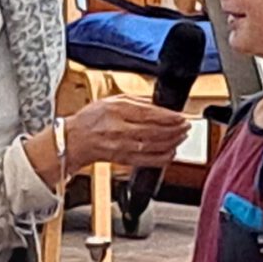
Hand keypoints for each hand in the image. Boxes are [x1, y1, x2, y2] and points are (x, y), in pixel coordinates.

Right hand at [63, 97, 189, 176]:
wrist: (75, 140)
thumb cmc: (92, 119)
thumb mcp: (112, 100)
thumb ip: (136, 100)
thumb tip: (158, 103)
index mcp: (117, 111)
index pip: (149, 114)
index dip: (168, 116)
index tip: (181, 116)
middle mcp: (120, 129)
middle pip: (154, 130)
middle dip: (175, 129)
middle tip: (187, 126)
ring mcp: (122, 146)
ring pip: (154, 146)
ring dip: (172, 142)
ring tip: (182, 137)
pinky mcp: (124, 159)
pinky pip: (148, 161)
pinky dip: (163, 158)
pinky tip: (171, 152)